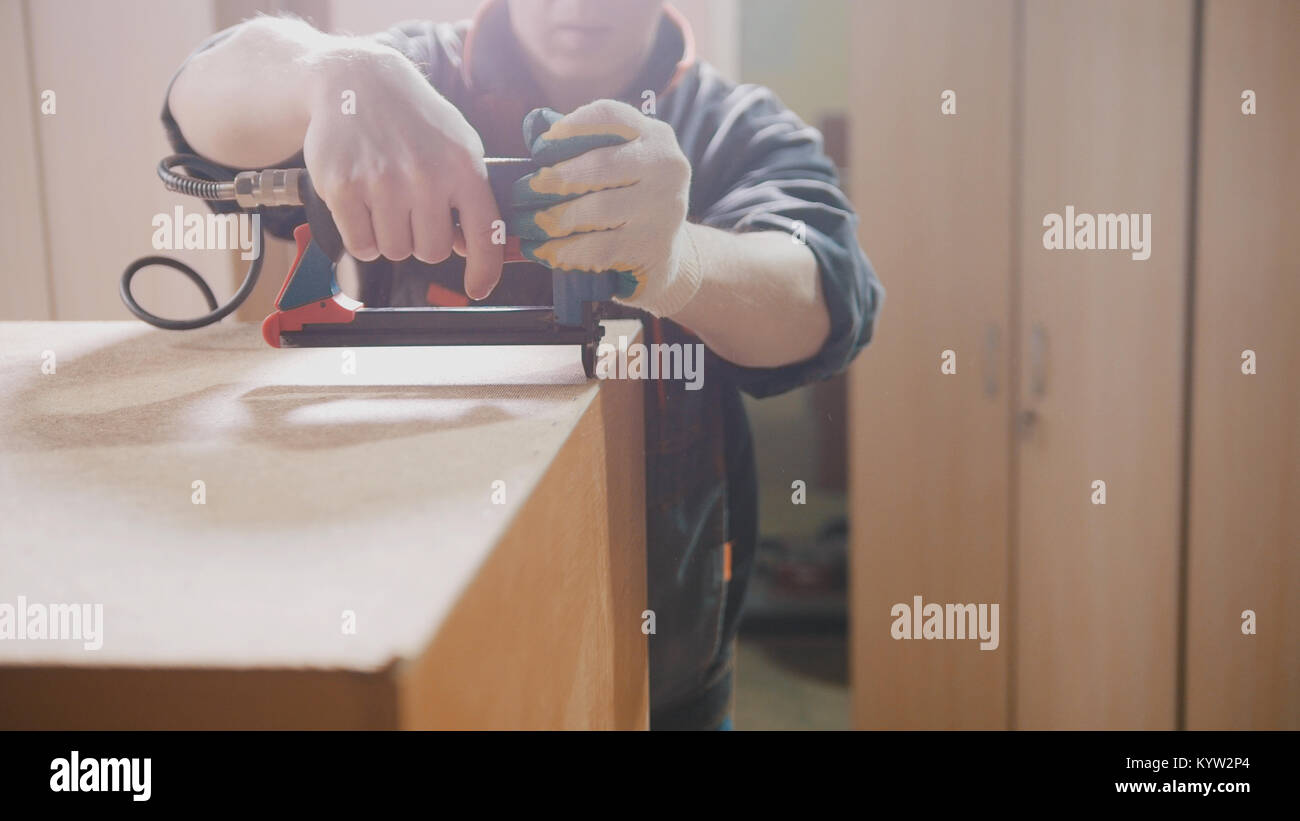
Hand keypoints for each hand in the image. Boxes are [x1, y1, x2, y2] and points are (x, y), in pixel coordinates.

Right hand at [302, 45, 503, 297]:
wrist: (357, 83)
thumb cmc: (415, 121)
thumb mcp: (458, 146)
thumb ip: (470, 197)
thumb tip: (467, 248)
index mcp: (463, 167)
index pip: (484, 235)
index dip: (484, 270)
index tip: (478, 288)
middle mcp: (425, 176)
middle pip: (431, 252)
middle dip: (422, 239)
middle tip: (411, 209)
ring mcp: (382, 182)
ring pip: (394, 251)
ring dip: (390, 237)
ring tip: (386, 200)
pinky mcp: (343, 187)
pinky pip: (360, 245)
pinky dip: (362, 236)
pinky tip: (363, 205)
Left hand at [507, 100, 702, 316]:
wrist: (666, 254)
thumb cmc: (627, 200)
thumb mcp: (615, 166)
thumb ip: (582, 146)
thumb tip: (534, 126)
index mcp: (653, 136)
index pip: (610, 115)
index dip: (571, 127)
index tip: (539, 147)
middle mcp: (666, 166)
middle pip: (601, 164)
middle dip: (556, 178)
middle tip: (523, 191)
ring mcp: (665, 207)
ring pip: (598, 209)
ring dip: (555, 218)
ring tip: (528, 225)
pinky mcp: (655, 246)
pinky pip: (600, 247)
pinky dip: (566, 251)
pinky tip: (544, 251)